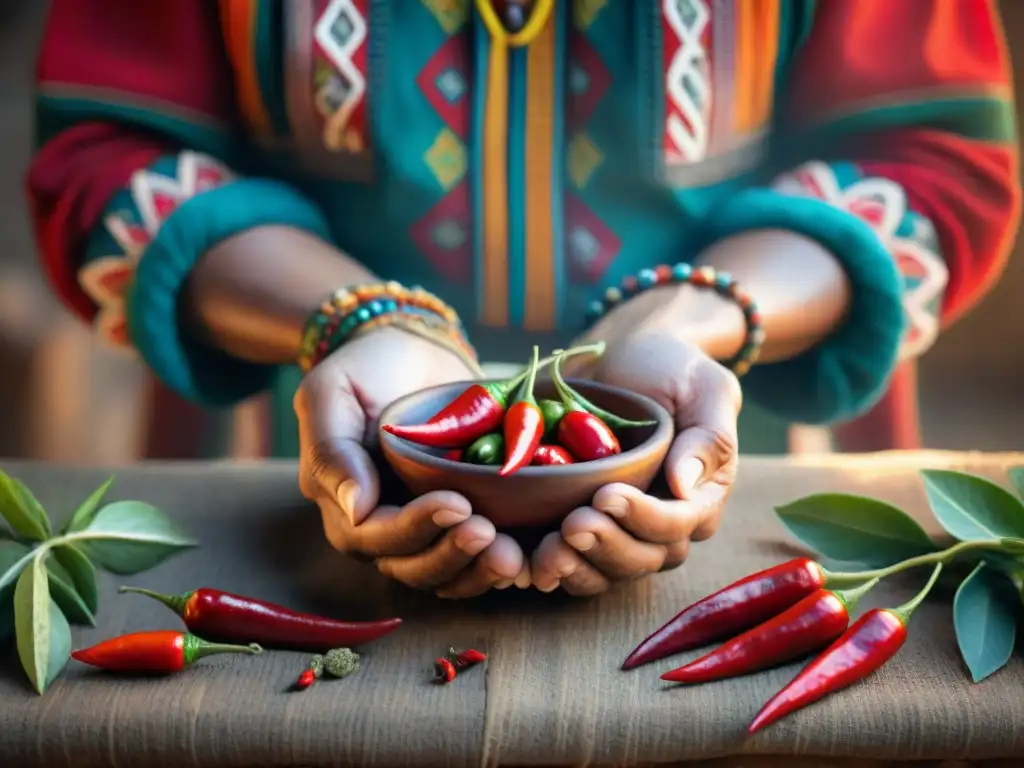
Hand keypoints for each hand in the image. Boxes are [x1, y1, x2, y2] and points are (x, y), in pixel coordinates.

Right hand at [295, 327, 526, 596]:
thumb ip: (332, 450)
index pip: (375, 536)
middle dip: (452, 555)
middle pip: (412, 566)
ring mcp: (425, 528)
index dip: (416, 528)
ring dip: (478, 571)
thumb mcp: (330, 392)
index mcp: (345, 506)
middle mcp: (383, 530)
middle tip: (489, 532)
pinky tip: (527, 550)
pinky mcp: (462, 520)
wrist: (413, 352)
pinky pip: (477, 558)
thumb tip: (356, 509)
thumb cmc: (365, 368)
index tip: (457, 504)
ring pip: (447, 574)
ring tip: (512, 554)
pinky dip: (498, 560)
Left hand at [531, 328, 741, 595]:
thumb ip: (709, 436)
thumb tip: (685, 485)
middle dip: (607, 546)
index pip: (678, 525)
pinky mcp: (587, 529)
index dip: (645, 519)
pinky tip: (526, 560)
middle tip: (572, 523)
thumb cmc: (672, 368)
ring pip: (607, 571)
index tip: (607, 496)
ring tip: (549, 547)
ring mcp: (624, 531)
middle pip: (643, 558)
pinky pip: (574, 564)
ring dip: (578, 566)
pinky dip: (551, 566)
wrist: (624, 356)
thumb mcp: (705, 387)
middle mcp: (666, 524)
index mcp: (701, 496)